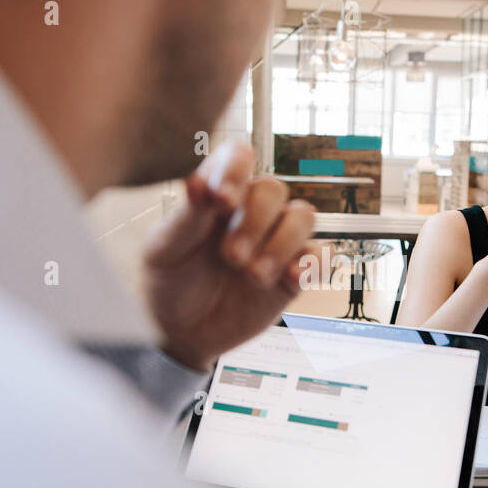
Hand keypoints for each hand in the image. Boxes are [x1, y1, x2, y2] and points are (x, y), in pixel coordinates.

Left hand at [141, 141, 316, 371]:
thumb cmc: (169, 280)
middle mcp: (251, 210)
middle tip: (230, 256)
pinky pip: (323, 255)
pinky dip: (312, 263)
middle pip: (274, 189)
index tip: (222, 200)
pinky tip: (290, 278)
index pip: (239, 156)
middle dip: (254, 223)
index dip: (238, 170)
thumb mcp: (165, 249)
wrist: (183, 331)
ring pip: (303, 216)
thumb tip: (197, 182)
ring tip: (253, 276)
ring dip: (281, 245)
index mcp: (217, 194)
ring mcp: (275, 241)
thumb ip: (185, 217)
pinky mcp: (294, 272)